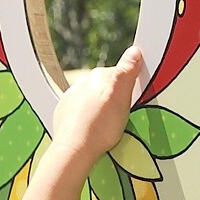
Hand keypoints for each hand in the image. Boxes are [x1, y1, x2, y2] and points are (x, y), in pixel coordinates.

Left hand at [50, 46, 143, 165]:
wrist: (74, 149)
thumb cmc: (101, 126)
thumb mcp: (122, 97)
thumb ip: (128, 71)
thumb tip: (135, 50)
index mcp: (100, 75)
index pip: (121, 74)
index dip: (129, 89)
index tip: (132, 103)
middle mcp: (84, 81)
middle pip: (106, 86)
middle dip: (113, 97)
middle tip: (120, 116)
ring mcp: (72, 95)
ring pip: (92, 97)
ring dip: (100, 107)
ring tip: (105, 125)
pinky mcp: (63, 110)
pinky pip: (80, 109)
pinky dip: (87, 116)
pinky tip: (91, 128)